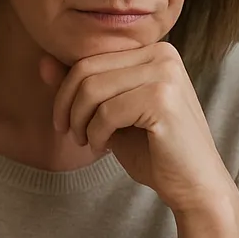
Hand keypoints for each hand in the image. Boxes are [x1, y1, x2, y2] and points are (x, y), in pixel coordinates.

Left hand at [40, 44, 235, 215]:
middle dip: (67, 106)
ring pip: (92, 90)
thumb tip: (43, 61)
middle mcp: (164, 55)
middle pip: (87, 70)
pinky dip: (96, 134)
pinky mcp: (164, 100)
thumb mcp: (111, 114)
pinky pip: (107, 112)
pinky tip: (105, 147)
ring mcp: (166, 75)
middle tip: (71, 135)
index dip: (66, 91)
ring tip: (88, 142)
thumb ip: (82, 87)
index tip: (66, 121)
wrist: (195, 185)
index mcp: (155, 51)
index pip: (90, 58)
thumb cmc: (155, 151)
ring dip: (80, 122)